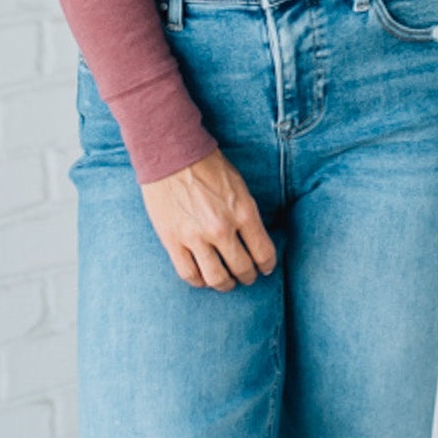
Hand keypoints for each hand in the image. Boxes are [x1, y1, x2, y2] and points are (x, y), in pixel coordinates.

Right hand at [140, 147, 278, 290]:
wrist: (171, 153)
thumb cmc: (207, 166)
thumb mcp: (239, 187)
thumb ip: (247, 215)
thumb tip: (253, 241)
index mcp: (243, 212)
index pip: (264, 253)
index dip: (267, 266)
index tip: (265, 269)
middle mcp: (221, 229)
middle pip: (242, 269)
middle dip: (247, 277)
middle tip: (246, 276)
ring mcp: (195, 237)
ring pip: (216, 278)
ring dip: (225, 284)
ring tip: (226, 281)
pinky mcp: (172, 240)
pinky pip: (189, 274)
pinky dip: (199, 281)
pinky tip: (203, 277)